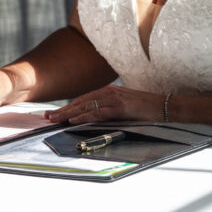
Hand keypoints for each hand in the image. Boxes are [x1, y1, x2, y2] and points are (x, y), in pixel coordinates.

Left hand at [45, 85, 164, 124]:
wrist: (164, 106)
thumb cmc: (146, 108)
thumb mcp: (125, 107)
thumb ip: (110, 109)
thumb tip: (95, 118)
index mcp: (109, 91)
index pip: (84, 99)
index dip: (68, 106)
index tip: (55, 112)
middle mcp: (109, 92)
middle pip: (81, 101)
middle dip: (63, 110)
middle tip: (47, 116)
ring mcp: (114, 98)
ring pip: (85, 106)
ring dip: (68, 114)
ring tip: (55, 119)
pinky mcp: (120, 107)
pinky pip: (97, 112)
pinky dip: (84, 116)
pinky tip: (73, 121)